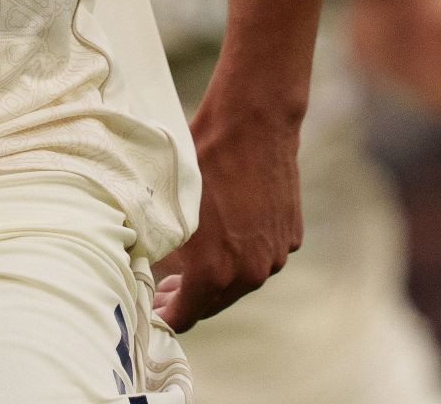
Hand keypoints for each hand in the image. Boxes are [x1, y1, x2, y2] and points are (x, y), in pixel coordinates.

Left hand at [152, 103, 302, 330]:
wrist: (253, 124)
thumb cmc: (202, 160)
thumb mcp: (168, 208)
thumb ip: (163, 250)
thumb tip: (149, 268)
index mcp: (214, 272)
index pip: (185, 316)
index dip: (166, 316)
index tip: (154, 311)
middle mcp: (249, 273)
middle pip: (214, 302)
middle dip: (188, 298)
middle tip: (166, 289)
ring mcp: (275, 256)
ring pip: (241, 279)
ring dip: (220, 275)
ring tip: (196, 262)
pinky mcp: (291, 236)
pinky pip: (263, 255)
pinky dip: (245, 252)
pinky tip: (228, 234)